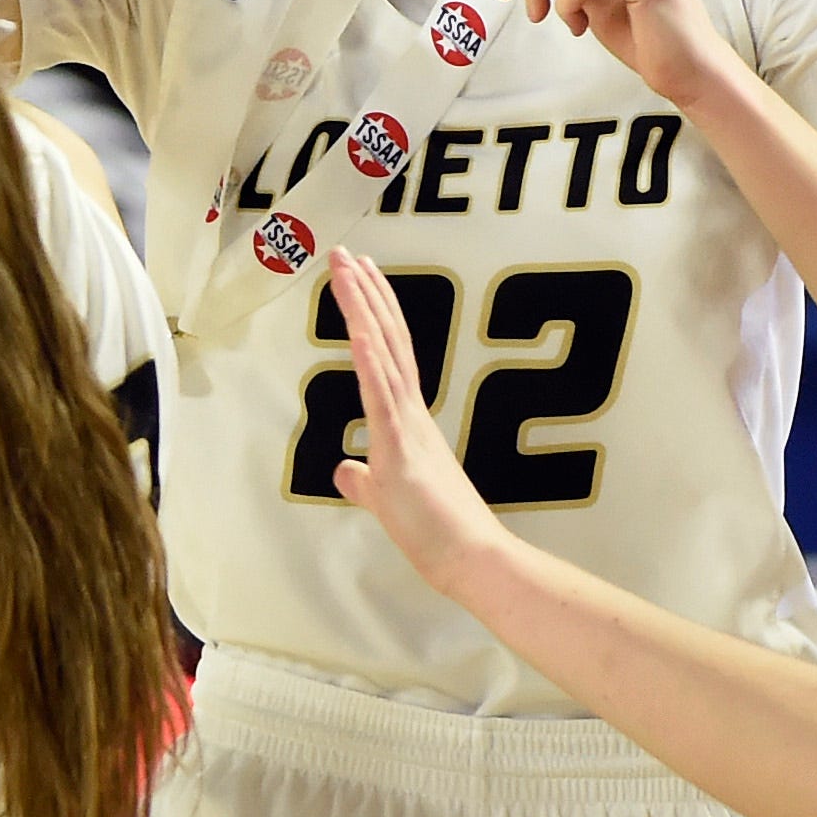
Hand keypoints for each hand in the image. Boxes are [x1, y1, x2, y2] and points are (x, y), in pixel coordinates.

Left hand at [328, 247, 508, 595]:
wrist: (473, 564)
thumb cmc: (437, 536)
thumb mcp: (386, 500)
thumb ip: (364, 481)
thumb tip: (343, 472)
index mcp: (409, 422)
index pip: (389, 354)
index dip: (375, 313)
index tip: (361, 276)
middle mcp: (412, 414)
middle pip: (388, 339)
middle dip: (365, 294)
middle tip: (345, 253)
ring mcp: (408, 428)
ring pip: (383, 355)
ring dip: (362, 309)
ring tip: (345, 268)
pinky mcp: (401, 450)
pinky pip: (383, 396)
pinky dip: (370, 360)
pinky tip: (357, 328)